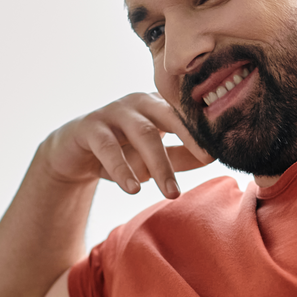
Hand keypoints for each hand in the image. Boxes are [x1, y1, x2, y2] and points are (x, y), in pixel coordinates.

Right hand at [41, 92, 212, 198]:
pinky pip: (108, 148)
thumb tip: (212, 157)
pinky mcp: (89, 127)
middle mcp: (137, 103)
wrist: (71, 153)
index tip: (225, 146)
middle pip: (169, 117)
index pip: (186, 113)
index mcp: (157, 105)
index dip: (204, 128)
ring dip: (159, 164)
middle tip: (207, 160)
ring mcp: (112, 112)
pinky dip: (121, 169)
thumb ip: (179, 155)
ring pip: (142, 134)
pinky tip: (133, 189)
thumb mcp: (151, 156)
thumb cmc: (118, 151)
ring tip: (171, 193)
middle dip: (189, 139)